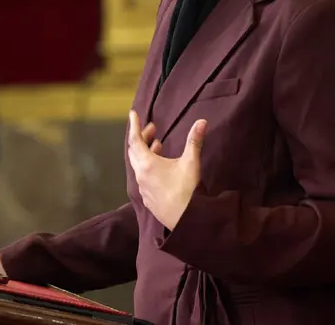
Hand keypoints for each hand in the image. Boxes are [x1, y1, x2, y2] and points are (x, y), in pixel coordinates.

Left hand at [127, 110, 206, 230]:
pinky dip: (148, 166)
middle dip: (142, 137)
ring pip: (139, 165)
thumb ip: (194, 141)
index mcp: (147, 164)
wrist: (186, 221)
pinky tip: (160, 167)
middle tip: (152, 128)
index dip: (134, 125)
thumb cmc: (187, 190)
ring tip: (158, 144)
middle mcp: (140, 175)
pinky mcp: (148, 198)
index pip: (135, 140)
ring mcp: (143, 188)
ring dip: (146, 152)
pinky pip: (143, 177)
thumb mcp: (191, 163)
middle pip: (134, 151)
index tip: (133, 113)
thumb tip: (202, 122)